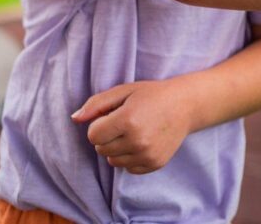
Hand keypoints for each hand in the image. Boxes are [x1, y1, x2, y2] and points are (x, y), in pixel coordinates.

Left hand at [71, 79, 192, 174]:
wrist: (185, 105)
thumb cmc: (151, 95)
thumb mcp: (123, 91)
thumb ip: (96, 104)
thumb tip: (74, 119)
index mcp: (127, 120)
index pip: (93, 136)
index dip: (98, 125)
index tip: (111, 116)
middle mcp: (137, 141)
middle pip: (101, 150)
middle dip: (106, 137)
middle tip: (123, 122)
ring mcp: (147, 155)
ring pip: (113, 161)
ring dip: (116, 148)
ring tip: (132, 132)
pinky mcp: (154, 164)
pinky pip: (128, 168)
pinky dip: (129, 157)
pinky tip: (141, 142)